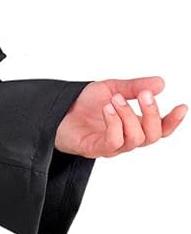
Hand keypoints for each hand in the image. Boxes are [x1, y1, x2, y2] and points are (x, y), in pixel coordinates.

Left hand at [55, 77, 185, 157]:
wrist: (55, 110)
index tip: (181, 106)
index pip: (159, 129)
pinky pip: (113, 142)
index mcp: (132, 125)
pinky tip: (107, 108)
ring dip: (129, 115)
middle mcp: (124, 139)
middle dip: (151, 113)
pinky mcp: (94, 149)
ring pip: (134, 139)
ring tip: (116, 99)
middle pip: (151, 136)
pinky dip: (114, 123)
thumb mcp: (112, 88)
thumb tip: (160, 84)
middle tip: (145, 94)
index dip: (172, 121)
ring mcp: (110, 146)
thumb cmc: (82, 104)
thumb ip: (134, 87)